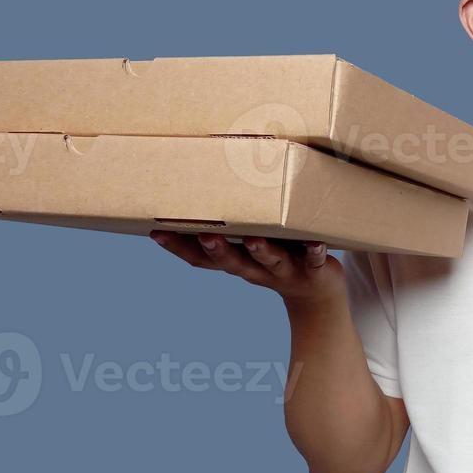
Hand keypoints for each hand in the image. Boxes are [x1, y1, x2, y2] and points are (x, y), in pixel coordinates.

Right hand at [149, 231, 346, 305]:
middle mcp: (255, 269)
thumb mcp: (251, 243)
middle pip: (232, 261)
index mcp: (236, 261)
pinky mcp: (313, 270)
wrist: (315, 295)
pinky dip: (315, 254)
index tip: (155, 231)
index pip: (200, 258)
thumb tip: (210, 177)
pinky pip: (314, 262)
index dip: (178, 248)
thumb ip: (236, 220)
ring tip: (255, 240)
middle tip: (205, 235)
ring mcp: (284, 271)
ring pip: (270, 261)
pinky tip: (317, 244)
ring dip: (261, 251)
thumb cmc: (276, 256)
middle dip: (218, 249)